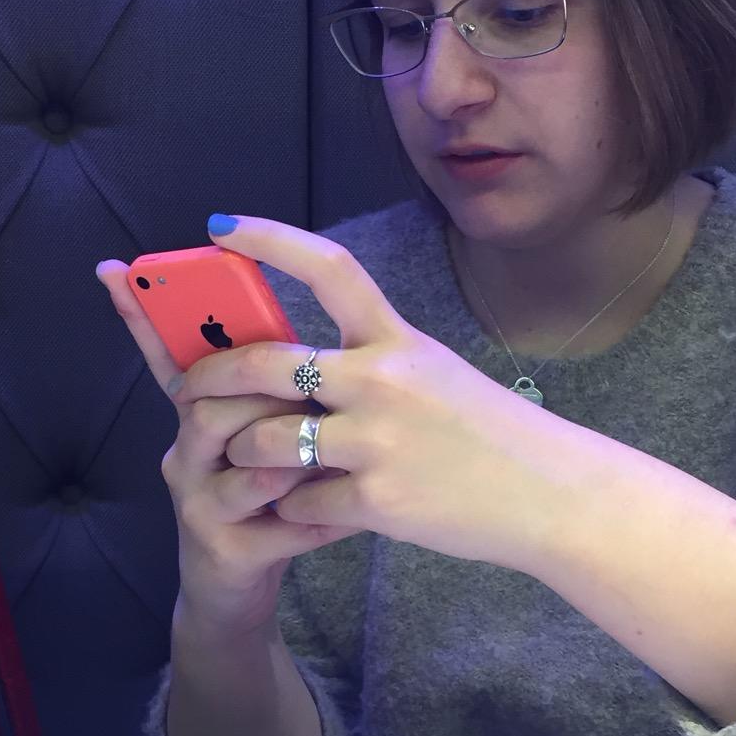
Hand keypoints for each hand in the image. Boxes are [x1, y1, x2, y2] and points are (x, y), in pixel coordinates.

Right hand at [95, 255, 362, 630]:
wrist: (235, 597)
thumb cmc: (264, 506)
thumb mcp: (264, 443)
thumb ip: (274, 398)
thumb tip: (311, 343)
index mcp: (196, 417)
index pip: (166, 355)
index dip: (141, 313)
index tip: (116, 268)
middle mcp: (183, 453)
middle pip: (210, 401)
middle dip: (271, 396)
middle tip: (318, 405)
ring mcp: (198, 503)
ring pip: (244, 459)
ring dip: (299, 455)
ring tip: (337, 460)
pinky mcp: (224, 550)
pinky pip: (281, 521)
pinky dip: (323, 515)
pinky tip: (348, 515)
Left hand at [167, 216, 566, 570]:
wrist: (549, 495)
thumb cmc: (488, 435)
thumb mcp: (435, 375)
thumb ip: (370, 364)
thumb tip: (295, 367)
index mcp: (397, 340)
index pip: (328, 267)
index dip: (267, 239)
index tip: (218, 224)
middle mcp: (382, 381)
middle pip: (264, 364)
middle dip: (210, 376)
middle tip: (186, 387)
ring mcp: (377, 440)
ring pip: (264, 441)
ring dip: (243, 454)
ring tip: (247, 463)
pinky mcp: (375, 498)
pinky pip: (297, 502)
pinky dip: (290, 509)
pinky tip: (305, 510)